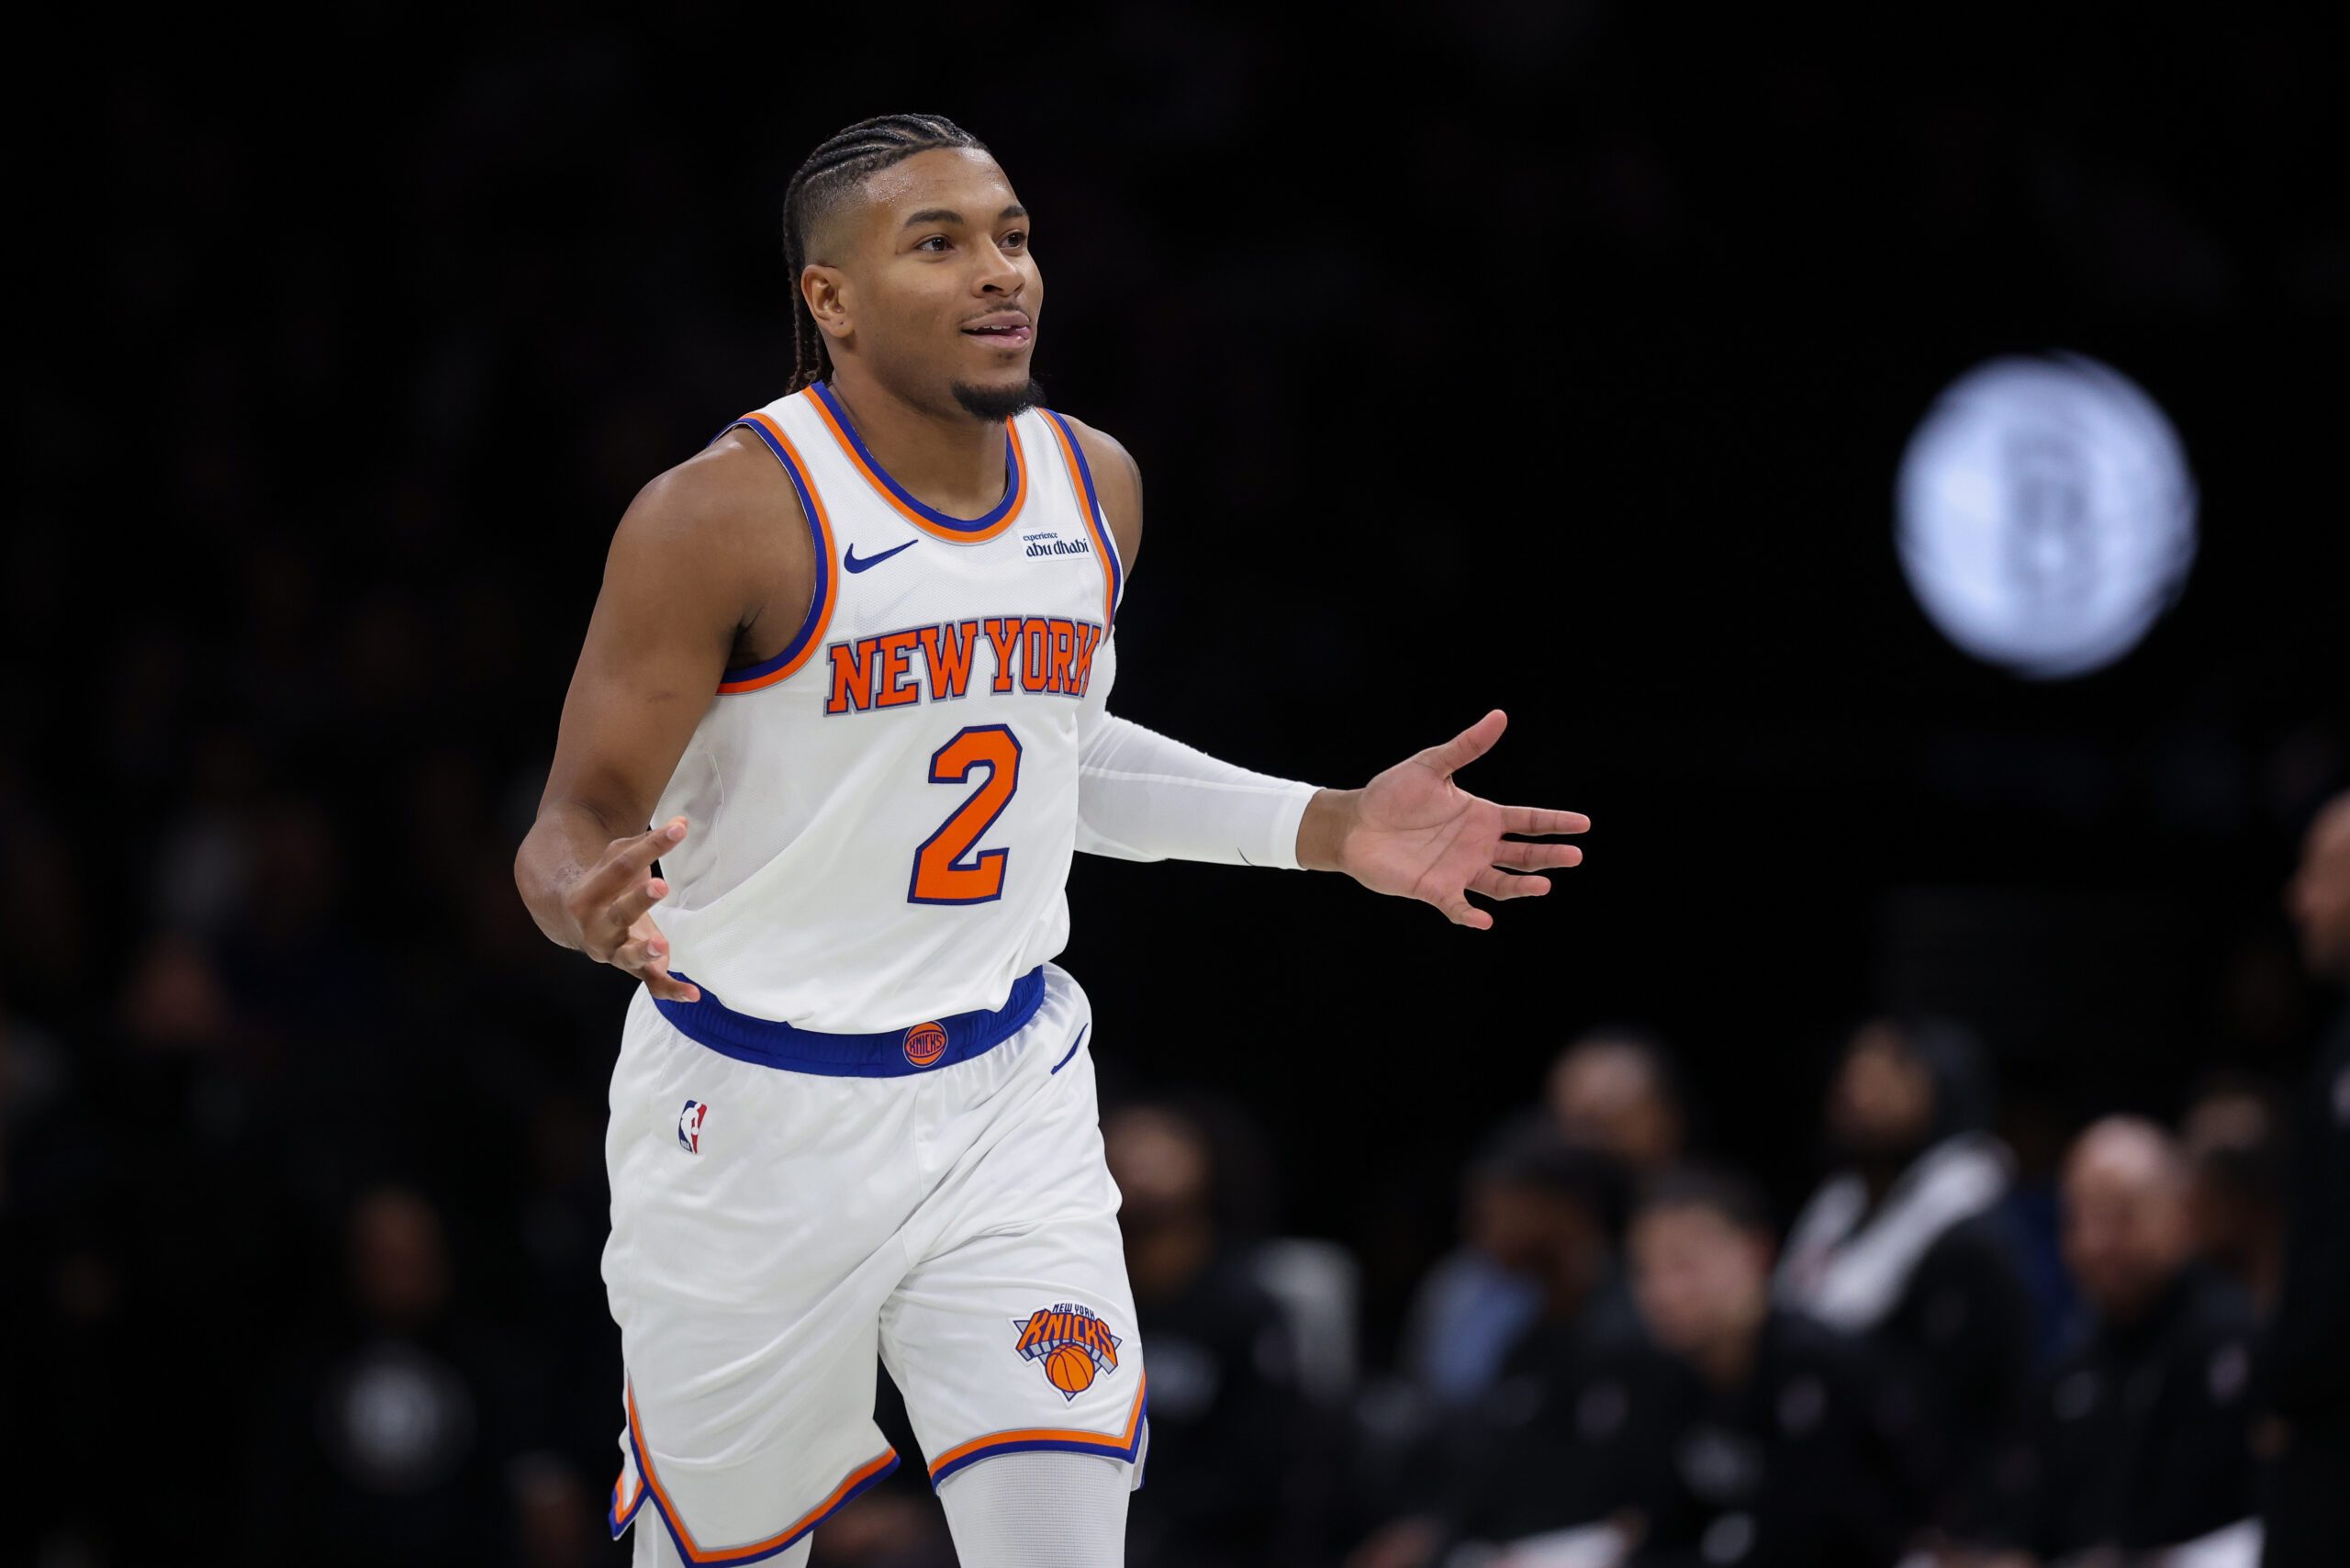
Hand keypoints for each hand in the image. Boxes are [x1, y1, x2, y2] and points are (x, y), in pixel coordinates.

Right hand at [560, 816, 702, 1000]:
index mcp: (591, 891)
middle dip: (639, 899)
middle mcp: (596, 924)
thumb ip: (647, 843)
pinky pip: (650, 982)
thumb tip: (683, 822)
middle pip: (619, 912)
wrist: (570, 916)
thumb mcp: (616, 858)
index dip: (652, 846)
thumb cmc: (603, 881)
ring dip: (644, 951)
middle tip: (660, 885)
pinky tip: (693, 993)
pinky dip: (670, 990)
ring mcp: (612, 950)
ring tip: (661, 947)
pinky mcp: (630, 967)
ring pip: (628, 954)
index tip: (678, 829)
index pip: (623, 866)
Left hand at [1303, 709, 1586, 929]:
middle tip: (1575, 856)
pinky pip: (1459, 907)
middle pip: (1523, 854)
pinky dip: (1471, 915)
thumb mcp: (1431, 766)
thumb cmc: (1391, 793)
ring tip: (1543, 886)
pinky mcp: (1435, 890)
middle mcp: (1476, 846)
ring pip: (1501, 883)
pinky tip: (1484, 919)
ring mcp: (1459, 870)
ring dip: (1522, 887)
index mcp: (1481, 816)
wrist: (1355, 823)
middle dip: (1549, 856)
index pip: (1527, 820)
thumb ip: (1466, 746)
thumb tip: (1499, 715)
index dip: (1554, 823)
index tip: (1583, 824)